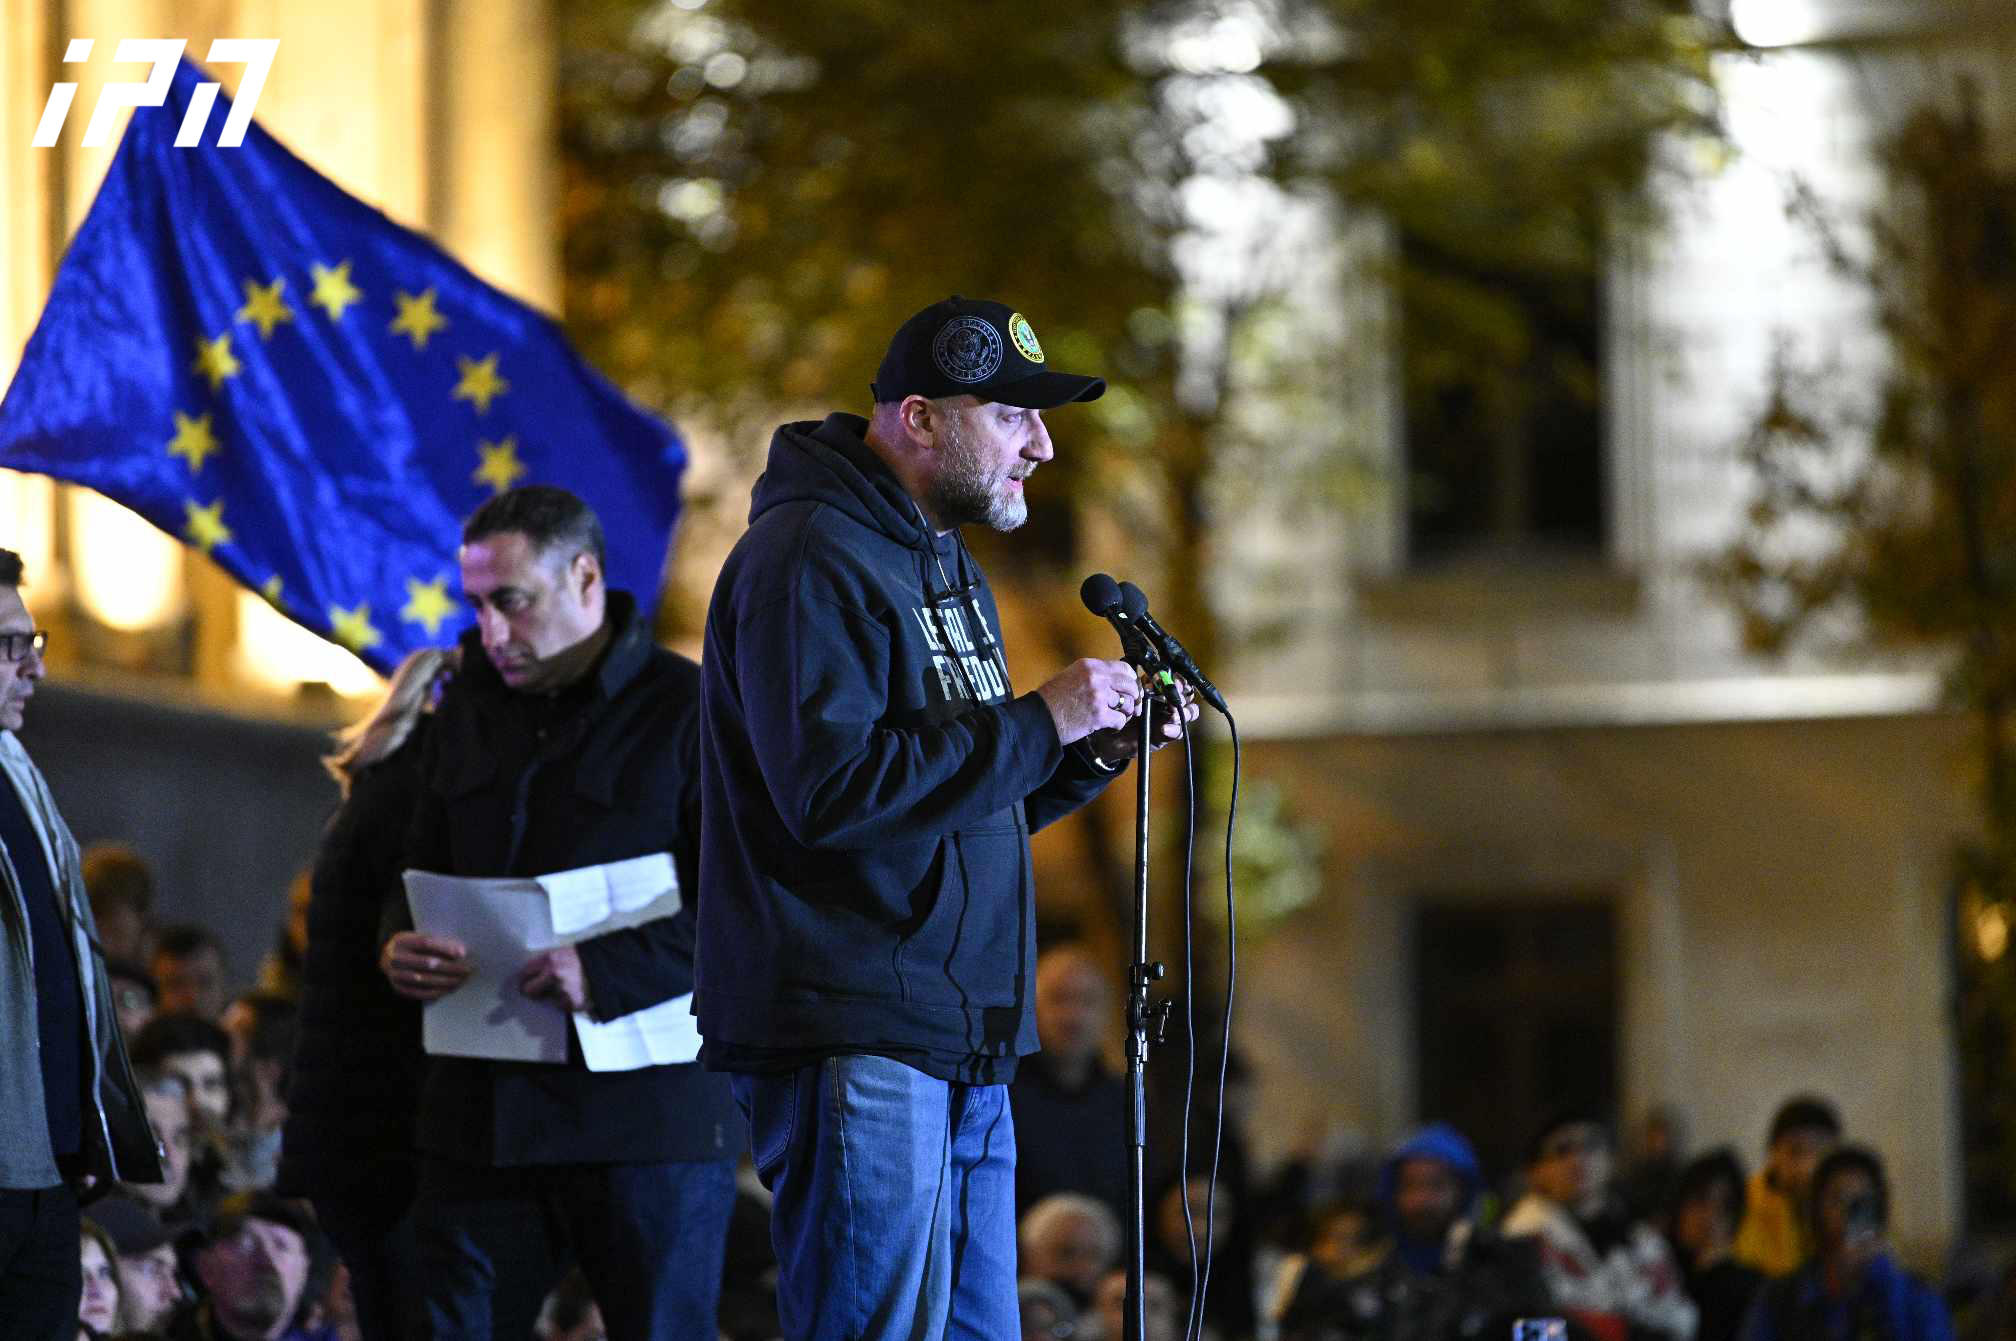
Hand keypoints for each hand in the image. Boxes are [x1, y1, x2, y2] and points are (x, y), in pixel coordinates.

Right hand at [381, 932, 471, 1000]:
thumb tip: (461, 952)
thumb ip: (436, 942)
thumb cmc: (412, 946)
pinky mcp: (398, 988)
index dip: (445, 948)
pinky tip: (449, 989)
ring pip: (424, 979)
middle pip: (427, 963)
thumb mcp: (418, 937)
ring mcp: (395, 975)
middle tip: (467, 969)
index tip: (462, 953)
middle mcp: (395, 958)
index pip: (425, 943)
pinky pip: (419, 992)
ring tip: (462, 980)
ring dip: (446, 981)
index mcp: (402, 941)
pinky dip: (436, 991)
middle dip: (450, 967)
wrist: (387, 957)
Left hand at [517, 945, 592, 1013]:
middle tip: (536, 993)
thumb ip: (549, 962)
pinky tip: (577, 994)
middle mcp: (552, 974)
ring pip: (546, 999)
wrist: (610, 969)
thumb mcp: (566, 953)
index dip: (525, 979)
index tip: (525, 983)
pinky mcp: (570, 1003)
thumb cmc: (586, 959)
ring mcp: (561, 990)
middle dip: (531, 992)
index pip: (526, 971)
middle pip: (529, 989)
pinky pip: (561, 1006)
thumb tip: (532, 974)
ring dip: (553, 997)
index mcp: (550, 958)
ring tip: (568, 989)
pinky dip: (566, 1002)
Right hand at [1035, 658, 1140, 745]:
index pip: (1124, 667)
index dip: (1131, 679)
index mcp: (1090, 666)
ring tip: (1117, 716)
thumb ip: (1093, 676)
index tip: (1132, 687)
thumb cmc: (1051, 700)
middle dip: (1134, 697)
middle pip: (1130, 685)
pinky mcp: (1099, 715)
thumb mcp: (1071, 676)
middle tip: (1132, 705)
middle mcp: (1096, 678)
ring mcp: (1099, 696)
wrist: (1039, 718)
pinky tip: (1109, 726)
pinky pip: (1120, 719)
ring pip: (1127, 703)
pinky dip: (1117, 724)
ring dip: (1125, 712)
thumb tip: (1114, 683)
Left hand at [1082, 678, 1198, 764]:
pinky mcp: (1167, 735)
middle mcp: (1167, 702)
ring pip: (1190, 712)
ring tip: (1171, 714)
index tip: (1170, 680)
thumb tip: (1131, 660)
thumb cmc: (1116, 713)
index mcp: (1159, 689)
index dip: (1178, 679)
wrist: (1108, 737)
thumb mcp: (1124, 695)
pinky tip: (1163, 728)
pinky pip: (1179, 731)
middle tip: (1173, 696)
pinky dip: (1174, 729)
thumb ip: (1131, 681)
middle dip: (1183, 694)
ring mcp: (1169, 718)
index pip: (1177, 680)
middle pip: (1188, 694)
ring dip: (1182, 711)